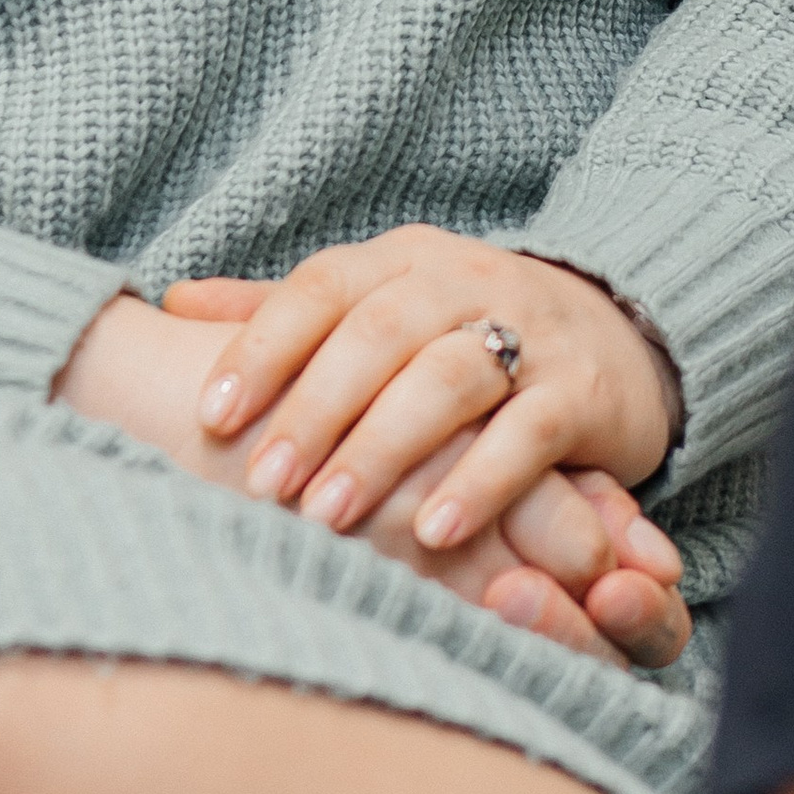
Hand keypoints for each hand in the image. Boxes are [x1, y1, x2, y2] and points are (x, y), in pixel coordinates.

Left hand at [162, 228, 677, 556]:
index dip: (261, 347)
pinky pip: (527, 431)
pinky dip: (480, 481)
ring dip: (382, 449)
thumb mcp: (382, 308)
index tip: (208, 416)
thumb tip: (173, 300)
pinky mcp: (582, 389)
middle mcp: (461, 280)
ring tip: (328, 516)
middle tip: (260, 485)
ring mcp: (527, 329)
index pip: (319, 289)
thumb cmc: (468, 333)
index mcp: (400, 259)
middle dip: (313, 411)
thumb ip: (286, 310)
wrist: (620, 334)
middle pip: (375, 335)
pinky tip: (435, 534)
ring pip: (446, 378)